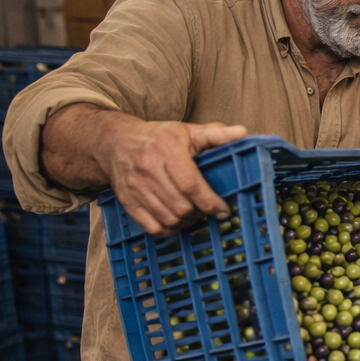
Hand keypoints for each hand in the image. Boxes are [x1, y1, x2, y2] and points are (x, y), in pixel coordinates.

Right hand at [102, 119, 247, 235]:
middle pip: (181, 206)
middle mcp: (148, 170)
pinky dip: (168, 229)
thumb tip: (243, 133)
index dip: (210, 202)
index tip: (223, 210)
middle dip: (200, 213)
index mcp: (166, 151)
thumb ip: (216, 134)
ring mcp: (136, 188)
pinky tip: (176, 220)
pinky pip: (151, 227)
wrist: (116, 142)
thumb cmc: (159, 137)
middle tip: (208, 209)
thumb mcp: (187, 131)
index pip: (190, 184)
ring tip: (193, 213)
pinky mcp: (128, 201)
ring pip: (168, 218)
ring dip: (186, 222)